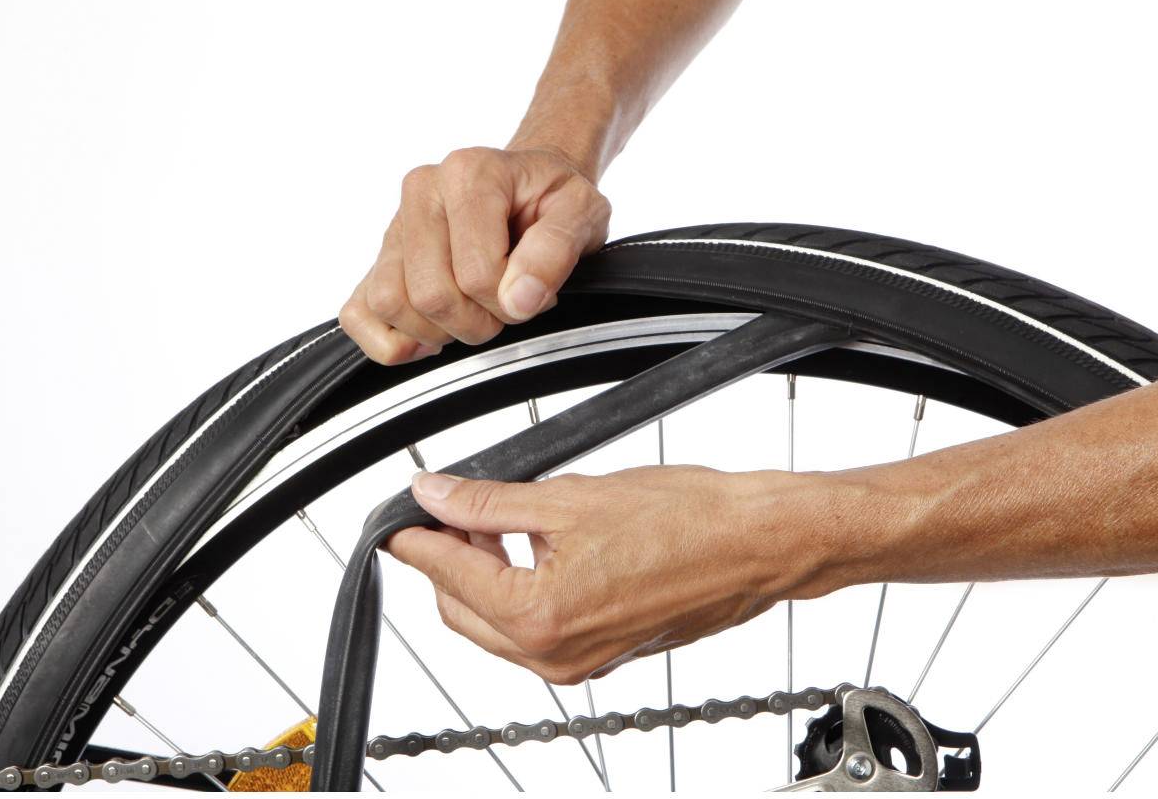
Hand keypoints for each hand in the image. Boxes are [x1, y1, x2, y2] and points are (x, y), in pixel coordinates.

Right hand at [339, 146, 610, 364]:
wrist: (532, 185)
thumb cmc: (552, 199)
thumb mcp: (582, 214)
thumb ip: (555, 252)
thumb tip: (518, 300)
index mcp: (469, 174)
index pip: (474, 274)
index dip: (510, 303)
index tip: (533, 291)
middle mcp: (421, 191)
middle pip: (429, 294)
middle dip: (477, 322)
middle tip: (505, 307)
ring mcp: (394, 226)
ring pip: (390, 304)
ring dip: (438, 331)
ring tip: (473, 312)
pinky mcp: (379, 258)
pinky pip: (358, 314)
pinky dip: (392, 340)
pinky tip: (433, 331)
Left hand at [387, 466, 847, 684]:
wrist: (756, 544)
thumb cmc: (686, 520)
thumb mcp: (569, 497)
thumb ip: (490, 502)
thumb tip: (437, 494)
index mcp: (538, 616)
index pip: (446, 576)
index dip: (416, 537)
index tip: (402, 514)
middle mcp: (554, 655)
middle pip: (461, 611)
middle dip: (446, 560)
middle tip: (449, 508)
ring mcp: (579, 662)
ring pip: (496, 626)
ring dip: (482, 578)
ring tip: (493, 522)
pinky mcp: (602, 655)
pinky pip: (535, 633)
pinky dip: (518, 595)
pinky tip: (531, 549)